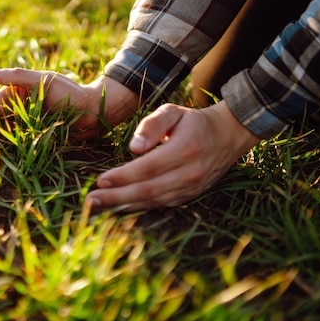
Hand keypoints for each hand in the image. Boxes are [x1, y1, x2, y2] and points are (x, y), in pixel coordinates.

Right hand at [0, 68, 139, 155]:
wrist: (96, 111)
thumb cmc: (71, 92)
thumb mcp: (44, 81)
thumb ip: (17, 76)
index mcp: (20, 91)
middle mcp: (23, 105)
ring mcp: (30, 121)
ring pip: (7, 132)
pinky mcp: (38, 134)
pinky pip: (20, 142)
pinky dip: (10, 149)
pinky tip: (2, 158)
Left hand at [85, 101, 260, 210]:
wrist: (228, 136)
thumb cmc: (193, 122)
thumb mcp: (173, 112)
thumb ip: (152, 125)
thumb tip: (133, 148)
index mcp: (185, 149)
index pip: (149, 168)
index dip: (123, 176)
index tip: (100, 180)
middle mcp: (190, 173)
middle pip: (148, 190)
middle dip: (117, 197)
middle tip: (91, 201)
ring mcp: (192, 188)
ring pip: (153, 202)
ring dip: (124, 206)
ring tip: (99, 207)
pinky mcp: (190, 196)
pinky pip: (161, 205)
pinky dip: (138, 208)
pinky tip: (119, 208)